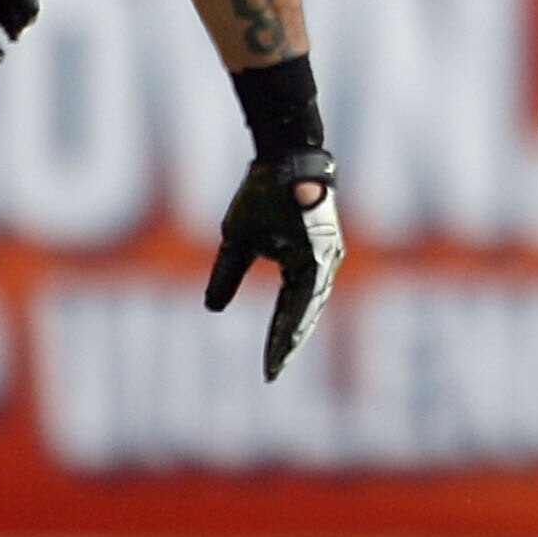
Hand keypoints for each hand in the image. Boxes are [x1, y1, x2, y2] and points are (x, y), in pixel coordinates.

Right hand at [204, 150, 341, 381]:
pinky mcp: (324, 249)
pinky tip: (291, 330)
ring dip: (294, 333)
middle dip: (287, 343)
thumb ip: (229, 275)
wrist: (278, 162)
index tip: (268, 366)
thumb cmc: (260, 196)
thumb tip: (212, 308)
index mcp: (301, 264)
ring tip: (279, 358)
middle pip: (302, 313)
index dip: (277, 336)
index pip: (288, 309)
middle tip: (272, 374)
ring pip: (310, 305)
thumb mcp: (237, 242)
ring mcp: (325, 258)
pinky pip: (312, 288)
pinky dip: (300, 310)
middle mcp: (319, 265)